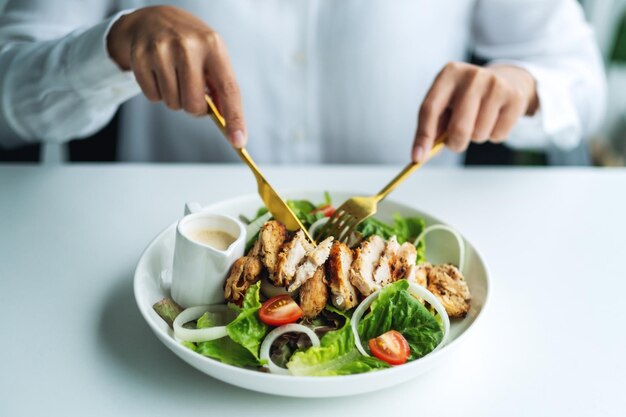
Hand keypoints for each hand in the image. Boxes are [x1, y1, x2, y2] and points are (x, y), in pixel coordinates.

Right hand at [107, 6, 245, 146]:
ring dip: (175, 99)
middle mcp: (188, 46)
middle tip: (191, 91)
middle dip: (194, 107)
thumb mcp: (211, 56)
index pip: (228, 89)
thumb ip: (221, 88)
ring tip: (174, 76)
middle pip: (194, 104)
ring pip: (173, 104)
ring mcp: (161, 50)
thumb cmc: (189, 44)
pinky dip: (157, 92)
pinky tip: (158, 73)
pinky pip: (153, 97)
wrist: (151, 20)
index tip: (238, 140)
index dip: (234, 118)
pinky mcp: (140, 58)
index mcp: (213, 45)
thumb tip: (232, 125)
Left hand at [412, 62, 538, 161]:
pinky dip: (493, 136)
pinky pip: (497, 136)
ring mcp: (495, 85)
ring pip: (478, 135)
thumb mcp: (446, 103)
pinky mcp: (515, 98)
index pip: (429, 109)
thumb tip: (421, 155)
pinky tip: (494, 120)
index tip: (417, 158)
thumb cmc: (466, 98)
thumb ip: (433, 126)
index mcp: (449, 74)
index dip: (423, 136)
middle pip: (458, 128)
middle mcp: (472, 76)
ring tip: (478, 121)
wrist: (507, 80)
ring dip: (476, 137)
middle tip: (456, 142)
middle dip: (455, 144)